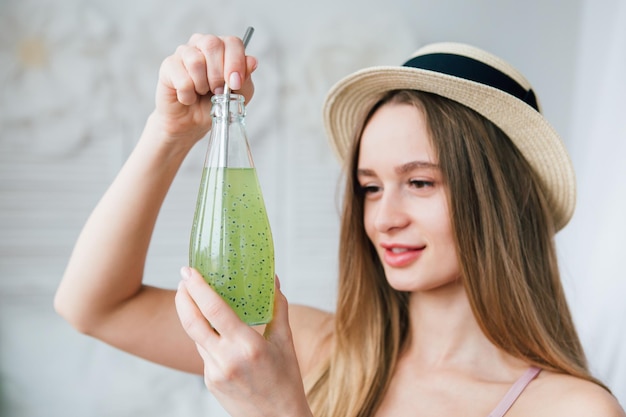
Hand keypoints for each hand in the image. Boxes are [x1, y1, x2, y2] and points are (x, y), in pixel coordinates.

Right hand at [152, 34, 257, 145]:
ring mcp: (184, 52)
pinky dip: (188, 95)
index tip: (235, 84)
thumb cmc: (216, 104)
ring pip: (196, 61)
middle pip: (212, 45)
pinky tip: (188, 97)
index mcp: (223, 48)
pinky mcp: (168, 65)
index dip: (236, 62)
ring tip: (201, 93)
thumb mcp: (239, 95)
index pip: (232, 42)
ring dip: (202, 85)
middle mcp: (202, 44)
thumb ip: (245, 78)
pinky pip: (182, 79)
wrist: (193, 123)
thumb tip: (252, 61)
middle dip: (218, 74)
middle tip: (217, 91)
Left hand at [175, 267, 312, 416]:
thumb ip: (278, 308)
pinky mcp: (210, 382)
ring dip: (193, 315)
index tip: (188, 270)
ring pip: (197, 337)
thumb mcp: (286, 342)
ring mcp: (214, 373)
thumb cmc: (287, 380)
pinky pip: (204, 353)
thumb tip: (274, 279)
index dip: (197, 287)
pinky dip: (207, 338)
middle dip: (183, 297)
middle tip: (183, 279)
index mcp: (247, 346)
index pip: (214, 310)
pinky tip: (216, 331)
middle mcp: (226, 359)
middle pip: (192, 322)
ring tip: (196, 298)